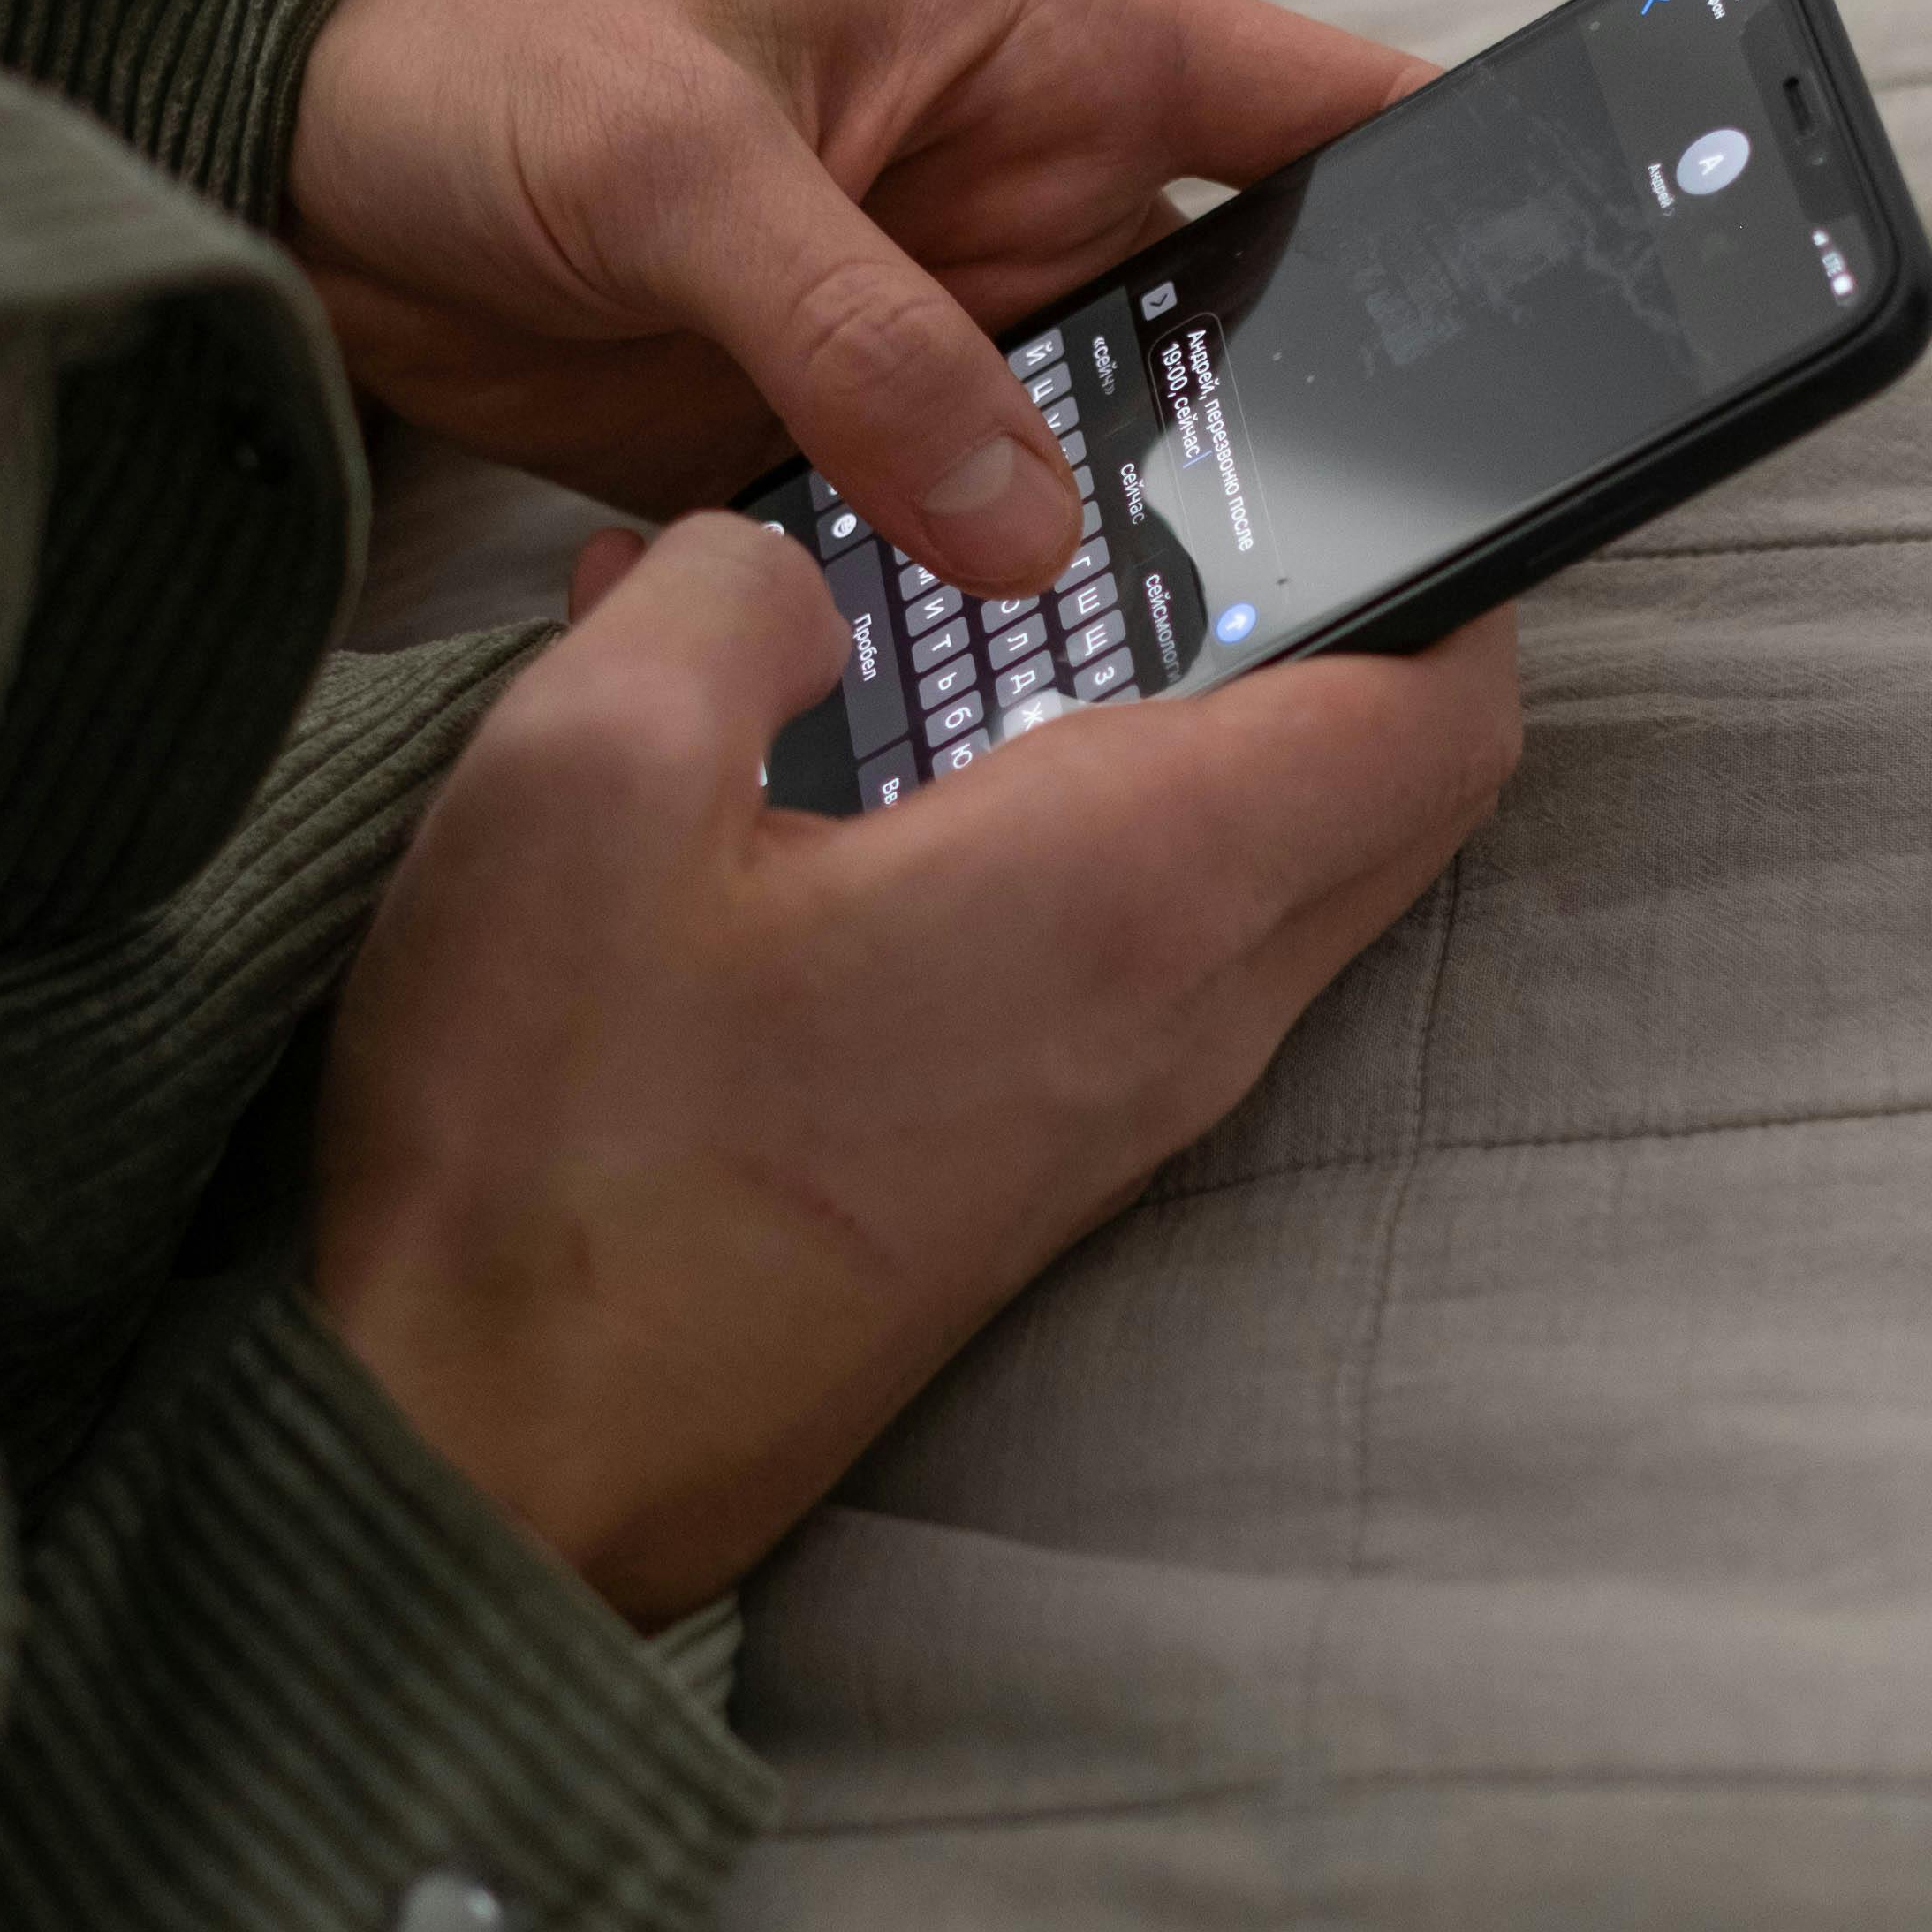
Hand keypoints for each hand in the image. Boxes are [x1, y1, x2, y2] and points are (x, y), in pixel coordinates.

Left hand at [285, 0, 1423, 607]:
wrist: (278, 126)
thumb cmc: (482, 41)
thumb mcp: (669, 157)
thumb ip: (848, 328)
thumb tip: (1022, 518)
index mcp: (1052, 49)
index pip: (1330, 112)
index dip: (1467, 206)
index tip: (1570, 332)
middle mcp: (1035, 198)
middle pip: (1252, 338)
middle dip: (1307, 457)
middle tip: (1369, 605)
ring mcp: (947, 335)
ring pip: (1115, 469)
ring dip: (1137, 565)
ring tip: (1194, 691)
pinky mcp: (846, 446)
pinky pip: (966, 552)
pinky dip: (985, 627)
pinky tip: (1015, 716)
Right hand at [315, 515, 1521, 1619]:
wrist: (481, 1464)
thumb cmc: (543, 1148)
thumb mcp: (583, 778)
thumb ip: (732, 601)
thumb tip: (792, 566)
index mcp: (1128, 891)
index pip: (1442, 711)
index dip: (1450, 562)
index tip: (1351, 468)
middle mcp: (1178, 1018)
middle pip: (1391, 794)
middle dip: (1338, 630)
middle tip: (1174, 515)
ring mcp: (1121, 1122)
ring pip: (1272, 883)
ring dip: (1199, 742)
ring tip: (1007, 622)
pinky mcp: (1037, 1184)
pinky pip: (1156, 973)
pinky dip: (1102, 854)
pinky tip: (898, 793)